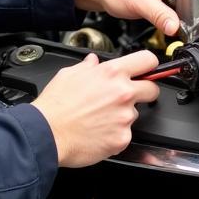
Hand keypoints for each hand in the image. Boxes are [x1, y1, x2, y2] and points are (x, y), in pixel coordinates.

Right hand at [32, 50, 159, 167]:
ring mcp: (124, 117)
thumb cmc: (55, 106)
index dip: (149, 66)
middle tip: (125, 98)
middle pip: (152, 89)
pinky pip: (125, 134)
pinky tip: (98, 132)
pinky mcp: (122, 138)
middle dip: (144, 92)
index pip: (147, 60)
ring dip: (122, 115)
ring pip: (135, 114)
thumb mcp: (68, 74)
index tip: (147, 71)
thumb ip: (88, 67)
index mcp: (112, 73)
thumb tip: (93, 62)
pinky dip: (114, 134)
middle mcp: (123, 93)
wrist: (46, 134)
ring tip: (99, 118)